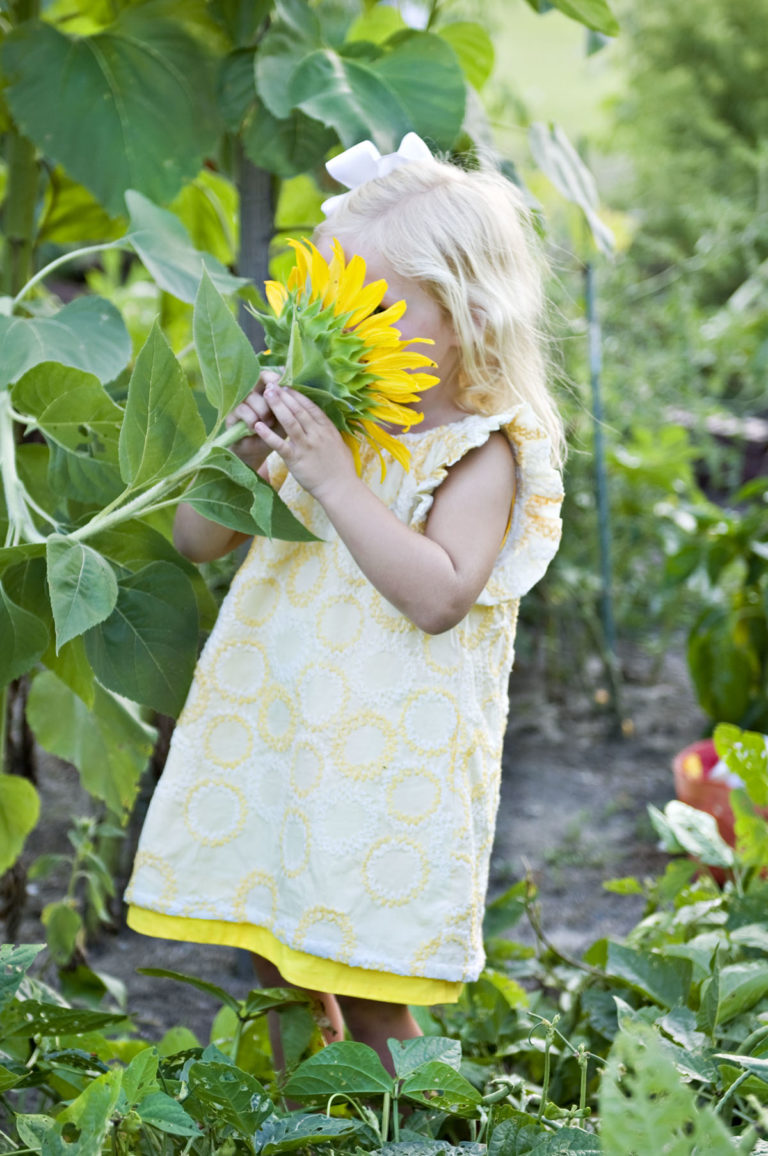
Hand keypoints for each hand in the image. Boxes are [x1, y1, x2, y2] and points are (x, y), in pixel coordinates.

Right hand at [225, 370, 285, 472]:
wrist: (259, 451)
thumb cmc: (275, 431)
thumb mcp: (286, 415)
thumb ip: (288, 400)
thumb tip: (291, 379)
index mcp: (264, 390)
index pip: (266, 375)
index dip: (273, 378)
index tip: (280, 385)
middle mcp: (250, 392)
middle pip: (257, 383)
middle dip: (270, 397)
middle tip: (276, 411)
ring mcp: (239, 402)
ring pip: (251, 396)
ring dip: (262, 411)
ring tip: (268, 423)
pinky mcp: (231, 413)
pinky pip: (242, 409)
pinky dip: (252, 419)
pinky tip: (255, 428)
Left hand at [254, 384, 355, 499]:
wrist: (340, 488)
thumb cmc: (341, 469)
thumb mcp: (338, 444)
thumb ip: (328, 431)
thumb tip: (321, 422)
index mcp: (327, 428)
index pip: (310, 406)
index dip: (297, 394)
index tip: (286, 385)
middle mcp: (316, 433)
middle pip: (298, 409)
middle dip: (284, 395)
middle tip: (271, 383)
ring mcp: (306, 446)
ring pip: (289, 421)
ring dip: (276, 406)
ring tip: (265, 394)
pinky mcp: (296, 459)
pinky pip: (279, 445)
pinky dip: (267, 434)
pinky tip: (257, 426)